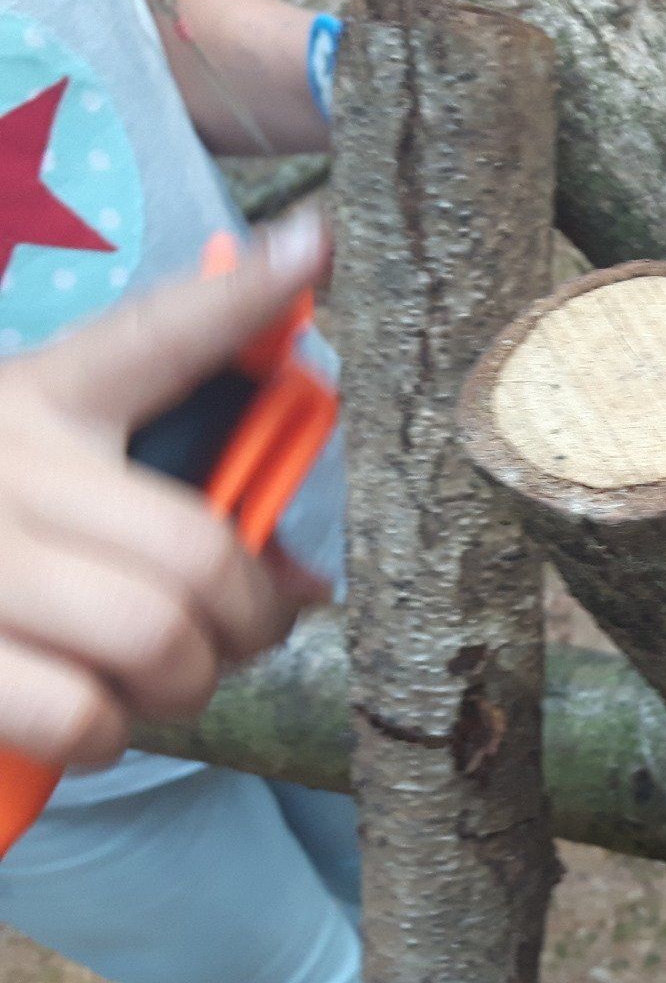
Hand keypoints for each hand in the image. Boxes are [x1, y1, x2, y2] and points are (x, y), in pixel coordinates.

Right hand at [0, 209, 332, 768]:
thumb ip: (156, 496)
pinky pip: (78, 714)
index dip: (240, 297)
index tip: (316, 247)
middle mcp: (4, 466)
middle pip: (199, 552)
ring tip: (153, 680)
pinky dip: (102, 735)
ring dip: (182, 684)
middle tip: (239, 635)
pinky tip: (80, 716)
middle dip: (249, 619)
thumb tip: (301, 583)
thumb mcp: (42, 471)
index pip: (154, 338)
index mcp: (33, 400)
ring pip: (155, 640)